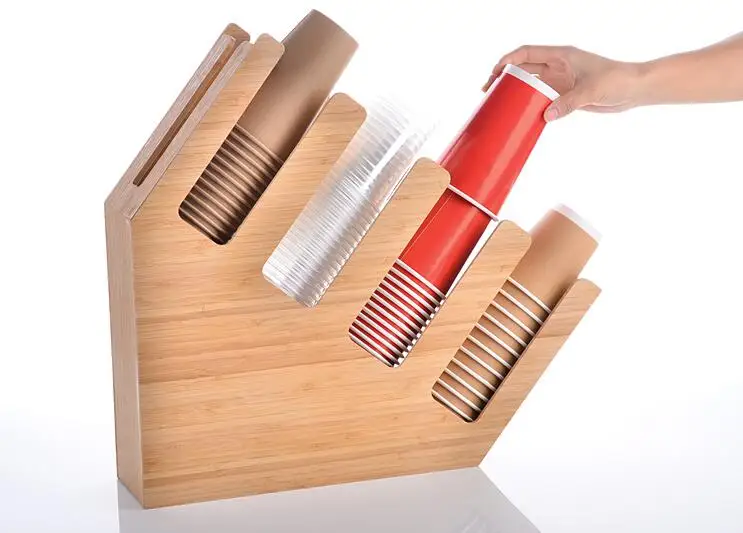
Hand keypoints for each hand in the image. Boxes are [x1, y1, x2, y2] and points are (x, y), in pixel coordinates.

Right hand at [484, 46, 644, 120]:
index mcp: (561, 55)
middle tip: (487, 92)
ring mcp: (560, 81)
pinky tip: (518, 114)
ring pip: (529, 84)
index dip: (507, 60)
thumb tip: (545, 116)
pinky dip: (527, 105)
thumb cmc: (617, 81)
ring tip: (496, 103)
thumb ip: (567, 103)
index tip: (494, 73)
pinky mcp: (564, 95)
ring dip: (513, 92)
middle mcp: (558, 66)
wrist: (635, 90)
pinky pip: (540, 99)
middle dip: (504, 77)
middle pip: (523, 68)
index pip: (526, 52)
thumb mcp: (591, 91)